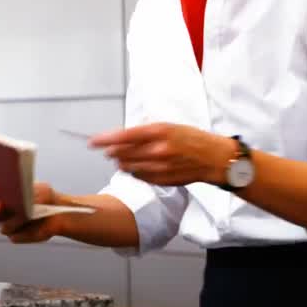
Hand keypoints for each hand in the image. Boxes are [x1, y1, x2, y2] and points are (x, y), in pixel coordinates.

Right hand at [0, 181, 64, 242]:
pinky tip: (35, 224)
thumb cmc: (43, 196)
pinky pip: (16, 235)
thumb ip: (25, 191)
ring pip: (3, 226)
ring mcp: (5, 224)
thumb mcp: (37, 188)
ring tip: (29, 215)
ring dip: (15, 220)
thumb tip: (17, 195)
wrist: (57, 212)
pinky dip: (26, 229)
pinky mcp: (15, 236)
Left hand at [90, 123, 234, 186]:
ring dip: (122, 163)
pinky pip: (138, 177)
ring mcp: (159, 167)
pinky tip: (142, 166)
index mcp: (158, 132)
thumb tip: (120, 136)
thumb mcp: (168, 126)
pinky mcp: (161, 180)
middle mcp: (157, 150)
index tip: (93, 142)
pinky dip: (135, 172)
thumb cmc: (191, 139)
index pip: (123, 136)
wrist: (213, 158)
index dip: (104, 140)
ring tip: (127, 158)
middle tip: (110, 150)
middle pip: (121, 154)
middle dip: (112, 152)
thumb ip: (144, 131)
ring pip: (127, 167)